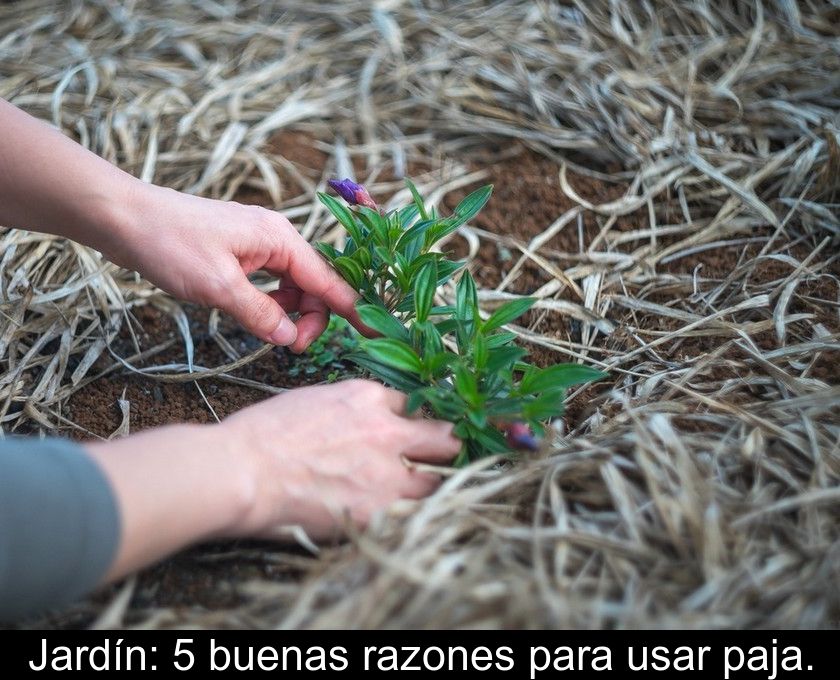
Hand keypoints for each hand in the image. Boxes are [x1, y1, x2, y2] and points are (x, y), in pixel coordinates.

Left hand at [110, 183, 364, 352]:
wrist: (126, 217)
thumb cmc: (171, 244)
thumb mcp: (219, 287)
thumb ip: (260, 314)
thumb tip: (289, 338)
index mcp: (280, 239)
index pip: (328, 280)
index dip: (352, 310)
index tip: (374, 334)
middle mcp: (276, 238)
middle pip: (313, 284)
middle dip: (310, 317)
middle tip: (290, 347)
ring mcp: (258, 243)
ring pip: (292, 285)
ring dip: (289, 311)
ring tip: (272, 333)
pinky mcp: (241, 252)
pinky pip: (271, 281)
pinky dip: (271, 302)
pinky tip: (256, 315)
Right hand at [222, 380, 461, 539]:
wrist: (242, 471)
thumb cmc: (263, 435)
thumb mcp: (314, 401)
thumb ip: (351, 410)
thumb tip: (365, 424)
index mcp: (367, 398)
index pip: (412, 404)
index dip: (412, 420)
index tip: (412, 433)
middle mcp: (387, 431)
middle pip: (443, 437)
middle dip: (444, 447)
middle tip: (440, 459)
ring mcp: (387, 473)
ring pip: (436, 481)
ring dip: (427, 486)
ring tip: (413, 495)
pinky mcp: (379, 511)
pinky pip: (410, 515)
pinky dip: (405, 517)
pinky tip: (392, 518)